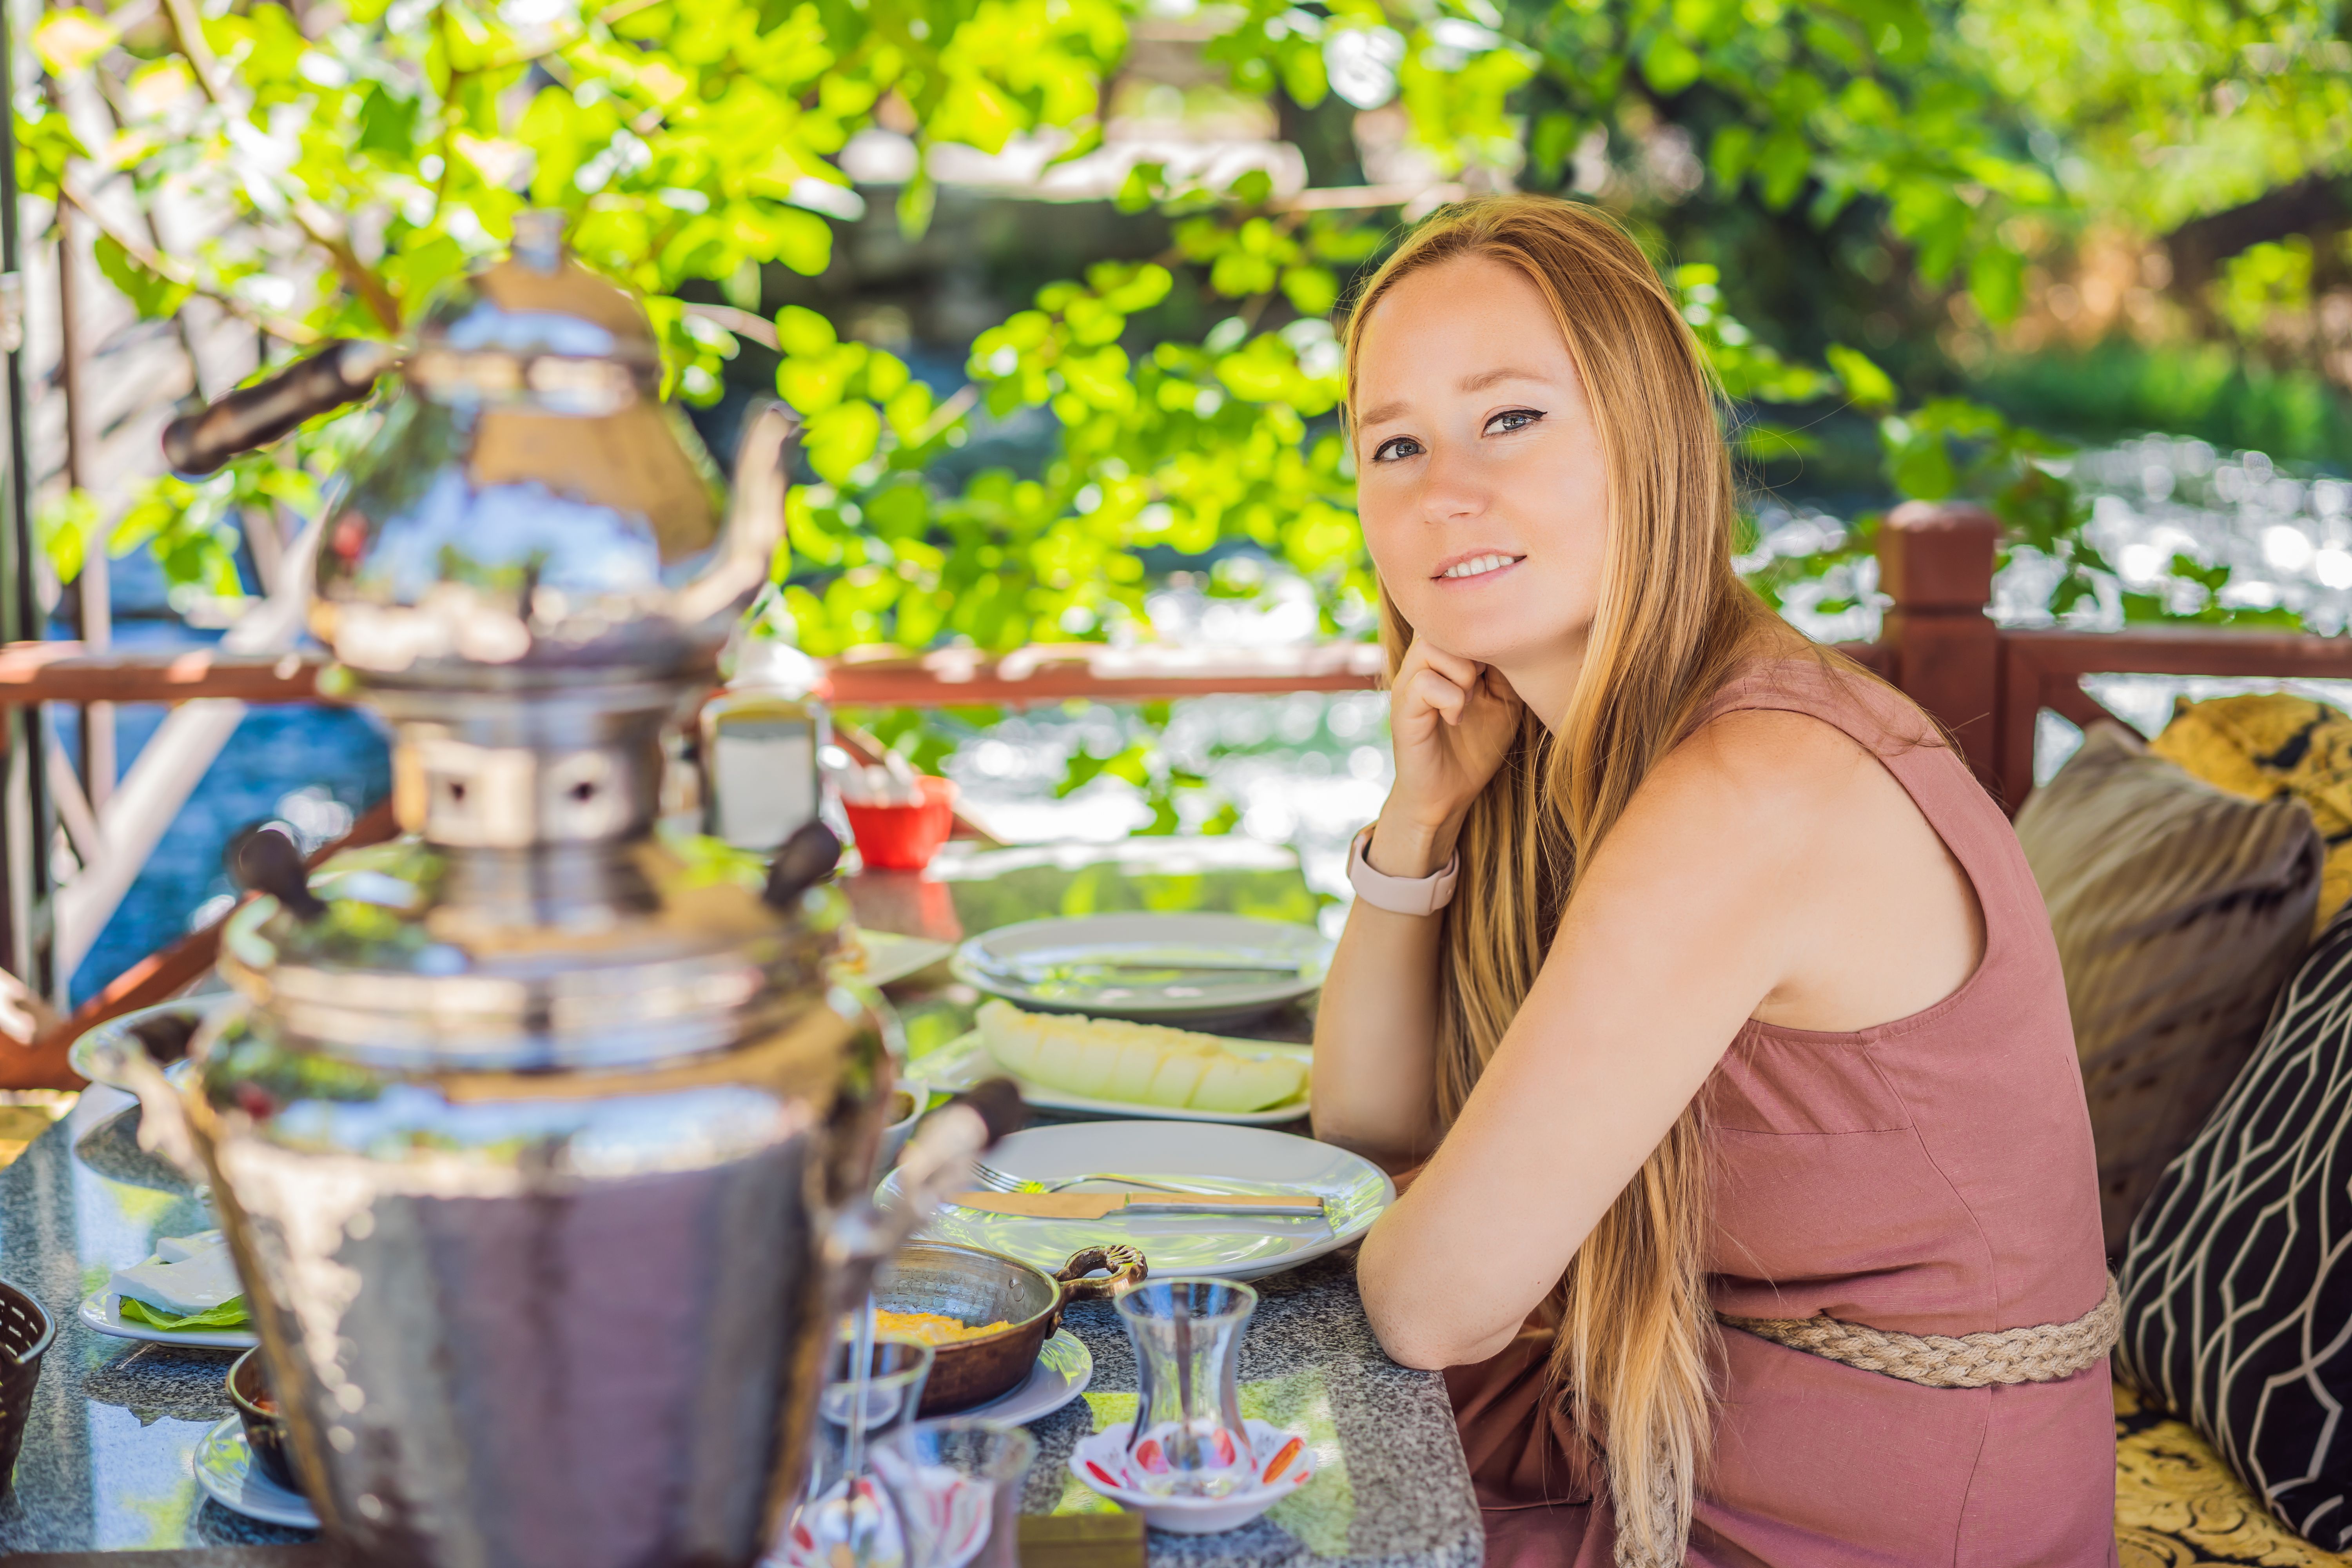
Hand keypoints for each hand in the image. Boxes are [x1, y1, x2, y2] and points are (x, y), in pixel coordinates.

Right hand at [1374, 640, 1521, 876]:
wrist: (1448, 795)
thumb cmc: (1477, 747)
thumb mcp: (1505, 700)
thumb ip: (1508, 667)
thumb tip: (1518, 635)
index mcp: (1446, 656)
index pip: (1461, 615)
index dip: (1487, 629)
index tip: (1502, 661)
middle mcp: (1422, 663)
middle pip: (1444, 622)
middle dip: (1475, 647)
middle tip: (1486, 681)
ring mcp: (1409, 683)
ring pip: (1432, 647)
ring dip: (1463, 672)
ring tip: (1469, 699)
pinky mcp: (1403, 708)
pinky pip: (1424, 682)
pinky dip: (1451, 700)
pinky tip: (1456, 719)